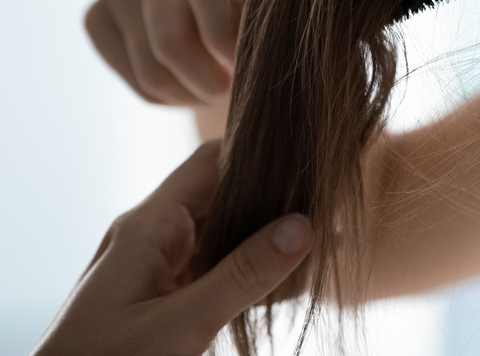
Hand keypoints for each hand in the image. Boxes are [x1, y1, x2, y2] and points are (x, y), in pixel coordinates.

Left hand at [31, 141, 310, 355]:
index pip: (211, 161)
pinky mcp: (157, 301)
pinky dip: (246, 271)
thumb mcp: (180, 326)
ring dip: (263, 239)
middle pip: (220, 195)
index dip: (261, 153)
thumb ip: (242, 275)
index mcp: (146, 226)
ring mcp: (152, 269)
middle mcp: (149, 236)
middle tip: (332, 208)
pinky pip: (209, 270)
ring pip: (219, 235)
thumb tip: (304, 224)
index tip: (312, 161)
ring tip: (323, 242)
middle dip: (272, 199)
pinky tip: (285, 281)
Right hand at [84, 0, 247, 104]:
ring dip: (194, 92)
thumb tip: (243, 49)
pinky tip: (190, 84)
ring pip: (152, 66)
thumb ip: (265, 6)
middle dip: (212, 78)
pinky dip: (168, 96)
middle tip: (237, 86)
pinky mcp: (96, 15)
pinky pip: (132, 77)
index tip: (246, 61)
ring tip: (220, 85)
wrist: (229, 9)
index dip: (227, 33)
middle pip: (172, 35)